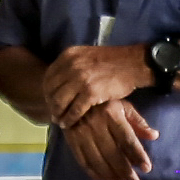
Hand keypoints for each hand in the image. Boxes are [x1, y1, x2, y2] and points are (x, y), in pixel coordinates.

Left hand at [37, 40, 156, 127]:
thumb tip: (57, 82)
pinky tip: (69, 123)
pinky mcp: (91, 93)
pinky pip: (74, 110)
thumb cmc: (111, 61)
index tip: (50, 100)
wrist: (132, 64)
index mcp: (68, 55)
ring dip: (58, 114)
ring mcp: (80, 79)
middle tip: (54, 113)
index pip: (48, 77)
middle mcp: (71, 66)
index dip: (47, 91)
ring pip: (60, 102)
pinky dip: (69, 119)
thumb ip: (71, 66)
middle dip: (51, 104)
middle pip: (51, 90)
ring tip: (60, 120)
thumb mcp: (86, 56)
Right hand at [62, 100, 157, 179]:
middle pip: (113, 153)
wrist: (70, 100)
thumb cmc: (103, 103)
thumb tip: (154, 136)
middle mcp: (96, 125)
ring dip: (111, 176)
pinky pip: (83, 162)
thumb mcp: (122, 106)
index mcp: (111, 114)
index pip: (127, 138)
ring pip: (98, 160)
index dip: (137, 154)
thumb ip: (138, 122)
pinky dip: (95, 175)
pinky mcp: (71, 142)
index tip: (147, 168)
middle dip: (125, 172)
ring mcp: (81, 134)